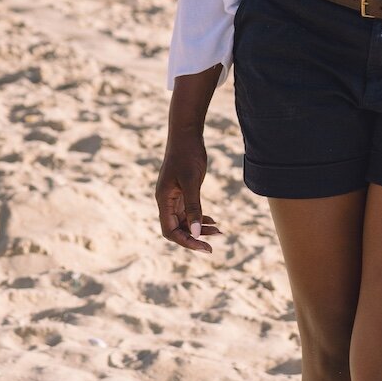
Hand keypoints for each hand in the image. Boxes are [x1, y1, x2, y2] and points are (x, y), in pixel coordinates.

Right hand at [155, 131, 221, 251]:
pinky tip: (213, 221)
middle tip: (214, 244)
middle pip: (177, 228)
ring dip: (199, 228)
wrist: (186, 134)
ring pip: (184, 220)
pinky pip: (188, 211)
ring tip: (218, 231)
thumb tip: (196, 232)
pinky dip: (199, 217)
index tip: (204, 246)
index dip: (185, 241)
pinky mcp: (182, 190)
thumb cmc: (187, 154)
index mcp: (163, 200)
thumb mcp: (192, 181)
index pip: (170, 231)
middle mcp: (166, 200)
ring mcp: (173, 196)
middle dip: (194, 237)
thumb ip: (194, 207)